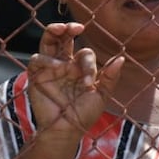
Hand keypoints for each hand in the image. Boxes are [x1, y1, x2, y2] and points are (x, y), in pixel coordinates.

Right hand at [26, 23, 122, 138]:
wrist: (66, 131)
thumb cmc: (84, 115)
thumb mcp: (101, 96)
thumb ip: (110, 77)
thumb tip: (121, 58)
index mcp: (80, 67)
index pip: (85, 53)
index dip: (89, 63)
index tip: (89, 81)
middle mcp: (65, 64)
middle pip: (63, 38)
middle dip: (68, 28)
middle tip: (76, 27)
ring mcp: (50, 69)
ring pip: (48, 42)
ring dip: (53, 32)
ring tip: (60, 29)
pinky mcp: (36, 76)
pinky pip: (37, 60)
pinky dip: (45, 59)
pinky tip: (56, 66)